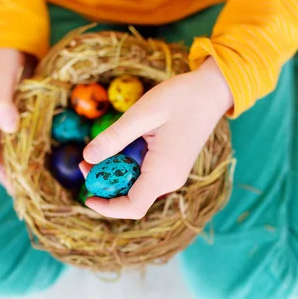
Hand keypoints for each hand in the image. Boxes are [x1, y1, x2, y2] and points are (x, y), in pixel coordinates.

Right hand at [0, 49, 33, 185]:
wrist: (16, 43)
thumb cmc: (2, 56)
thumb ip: (1, 99)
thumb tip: (8, 126)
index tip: (9, 169)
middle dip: (6, 172)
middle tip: (27, 189)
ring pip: (6, 154)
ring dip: (19, 166)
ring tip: (38, 181)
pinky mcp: (15, 122)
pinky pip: (20, 144)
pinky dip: (29, 153)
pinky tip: (44, 162)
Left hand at [80, 57, 233, 218]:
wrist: (212, 90)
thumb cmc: (181, 98)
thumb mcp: (142, 113)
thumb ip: (114, 138)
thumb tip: (86, 158)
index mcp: (164, 172)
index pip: (132, 207)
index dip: (107, 207)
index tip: (88, 196)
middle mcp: (170, 179)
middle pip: (130, 198)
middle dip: (105, 184)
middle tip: (85, 161)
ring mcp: (171, 174)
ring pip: (135, 186)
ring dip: (114, 174)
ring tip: (98, 150)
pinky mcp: (170, 166)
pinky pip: (143, 176)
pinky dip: (126, 166)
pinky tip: (119, 147)